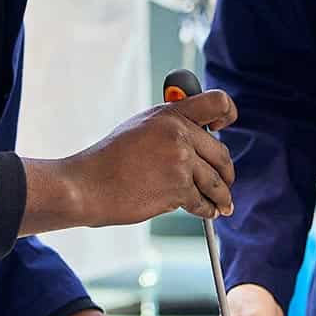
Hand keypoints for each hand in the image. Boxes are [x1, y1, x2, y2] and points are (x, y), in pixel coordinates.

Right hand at [21, 91, 236, 234]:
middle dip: (226, 172)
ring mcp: (180, 161)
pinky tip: (208, 212)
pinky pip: (202, 201)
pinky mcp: (178, 188)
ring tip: (223, 204)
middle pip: (221, 152)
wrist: (87, 185)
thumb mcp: (140, 127)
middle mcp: (179, 133)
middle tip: (226, 181)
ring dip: (222, 196)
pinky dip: (207, 210)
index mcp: (170, 114)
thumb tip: (199, 134)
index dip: (227, 114)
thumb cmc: (109, 158)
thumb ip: (170, 126)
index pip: (217, 103)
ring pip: (216, 181)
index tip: (223, 126)